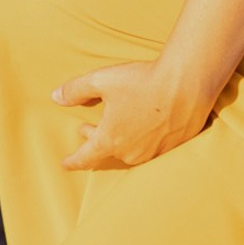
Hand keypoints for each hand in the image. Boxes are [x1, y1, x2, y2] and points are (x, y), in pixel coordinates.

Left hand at [56, 59, 214, 170]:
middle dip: (95, 140)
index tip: (65, 164)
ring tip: (117, 125)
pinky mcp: (174, 147)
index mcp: (110, 140)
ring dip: (120, 140)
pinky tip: (147, 125)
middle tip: (87, 129)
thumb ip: (75, 90)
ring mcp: (154, 153)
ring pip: (130, 151)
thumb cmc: (143, 81)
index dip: (73, 161)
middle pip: (108, 151)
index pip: (85, 157)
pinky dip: (143, 139)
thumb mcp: (101, 80)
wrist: (187, 83)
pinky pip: (152, 148)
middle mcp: (131, 153)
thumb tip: (56, 97)